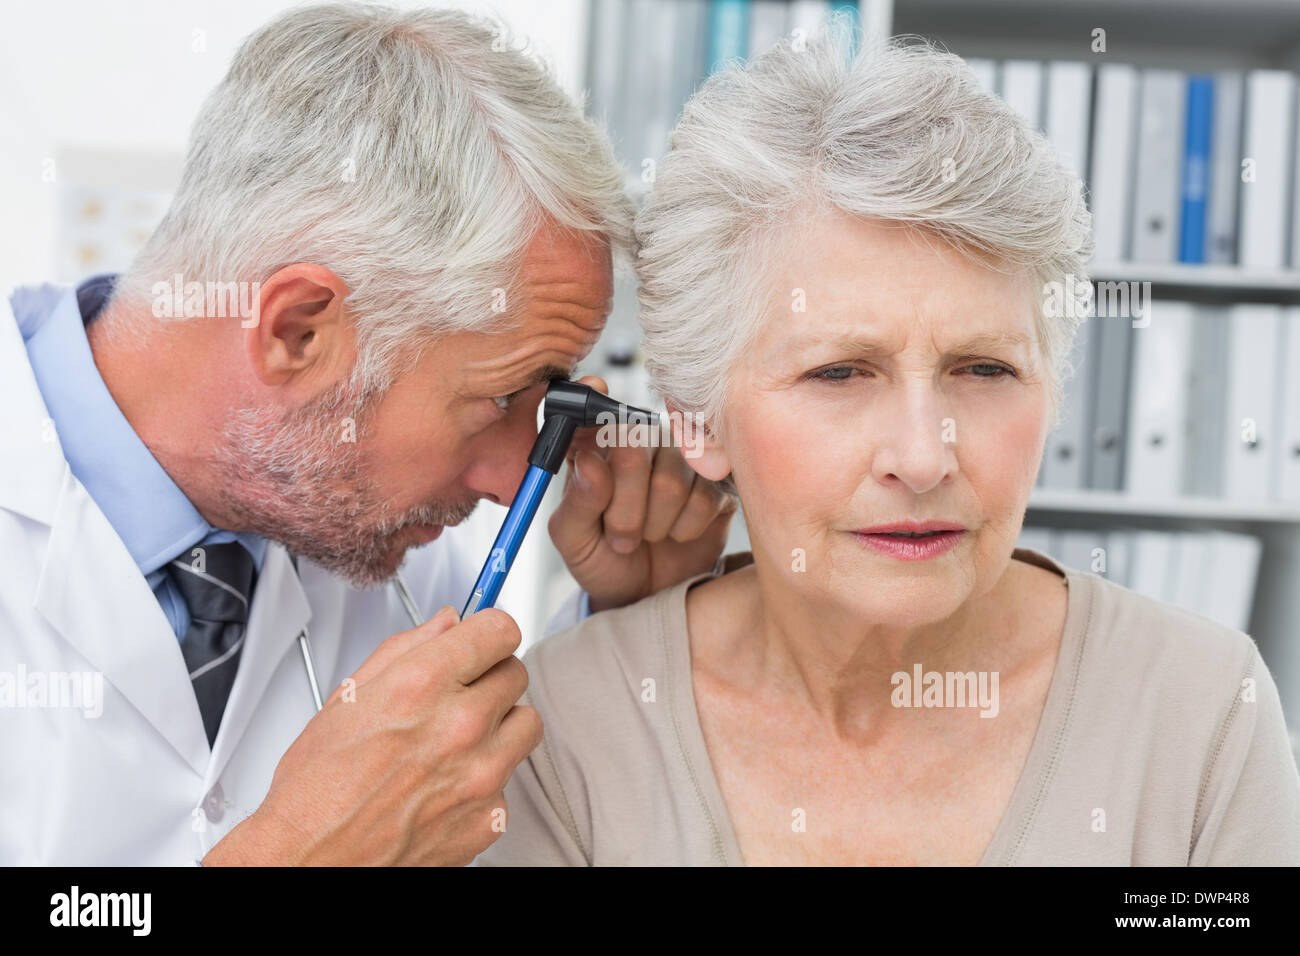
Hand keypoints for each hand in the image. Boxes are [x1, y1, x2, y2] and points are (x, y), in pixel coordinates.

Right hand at [202, 605, 540, 865]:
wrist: (313, 861)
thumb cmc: (316, 790)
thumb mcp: (347, 699)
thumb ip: (406, 649)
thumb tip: (446, 623)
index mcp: (423, 685)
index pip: (500, 629)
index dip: (488, 631)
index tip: (482, 639)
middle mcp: (461, 725)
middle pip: (516, 672)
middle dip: (490, 675)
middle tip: (462, 691)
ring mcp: (482, 774)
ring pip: (526, 723)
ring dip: (501, 723)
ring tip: (460, 737)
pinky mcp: (490, 816)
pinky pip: (510, 779)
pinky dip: (487, 777)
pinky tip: (448, 782)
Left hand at [548, 376, 736, 612]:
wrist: (644, 595)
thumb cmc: (603, 560)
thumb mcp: (573, 541)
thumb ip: (577, 503)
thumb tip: (590, 462)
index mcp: (596, 445)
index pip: (592, 409)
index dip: (592, 395)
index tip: (594, 389)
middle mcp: (641, 441)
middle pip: (634, 448)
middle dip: (624, 508)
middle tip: (620, 536)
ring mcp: (682, 458)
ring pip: (670, 481)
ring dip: (654, 524)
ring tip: (648, 537)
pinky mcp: (717, 483)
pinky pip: (704, 498)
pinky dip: (685, 529)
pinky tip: (677, 534)